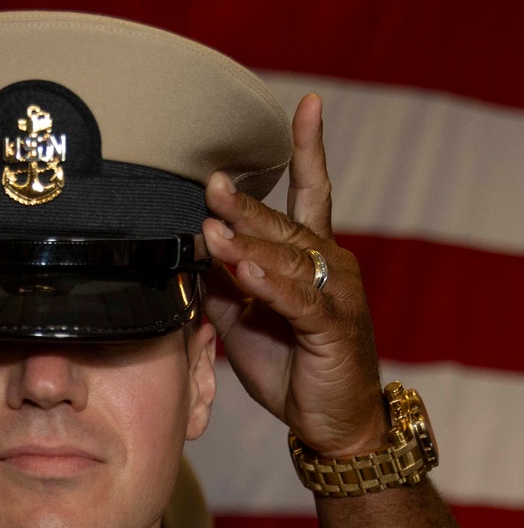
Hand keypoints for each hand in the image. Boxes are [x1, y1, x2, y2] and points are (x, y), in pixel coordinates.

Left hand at [201, 95, 384, 455]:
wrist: (332, 424)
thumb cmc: (291, 368)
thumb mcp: (245, 320)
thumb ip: (225, 282)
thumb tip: (191, 247)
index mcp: (312, 257)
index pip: (312, 192)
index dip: (309, 149)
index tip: (308, 103)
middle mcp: (331, 265)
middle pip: (284, 224)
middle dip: (245, 204)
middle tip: (210, 181)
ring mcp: (336, 294)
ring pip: (288, 259)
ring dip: (247, 243)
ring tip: (211, 229)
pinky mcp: (333, 328)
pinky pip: (296, 300)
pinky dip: (266, 284)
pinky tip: (240, 269)